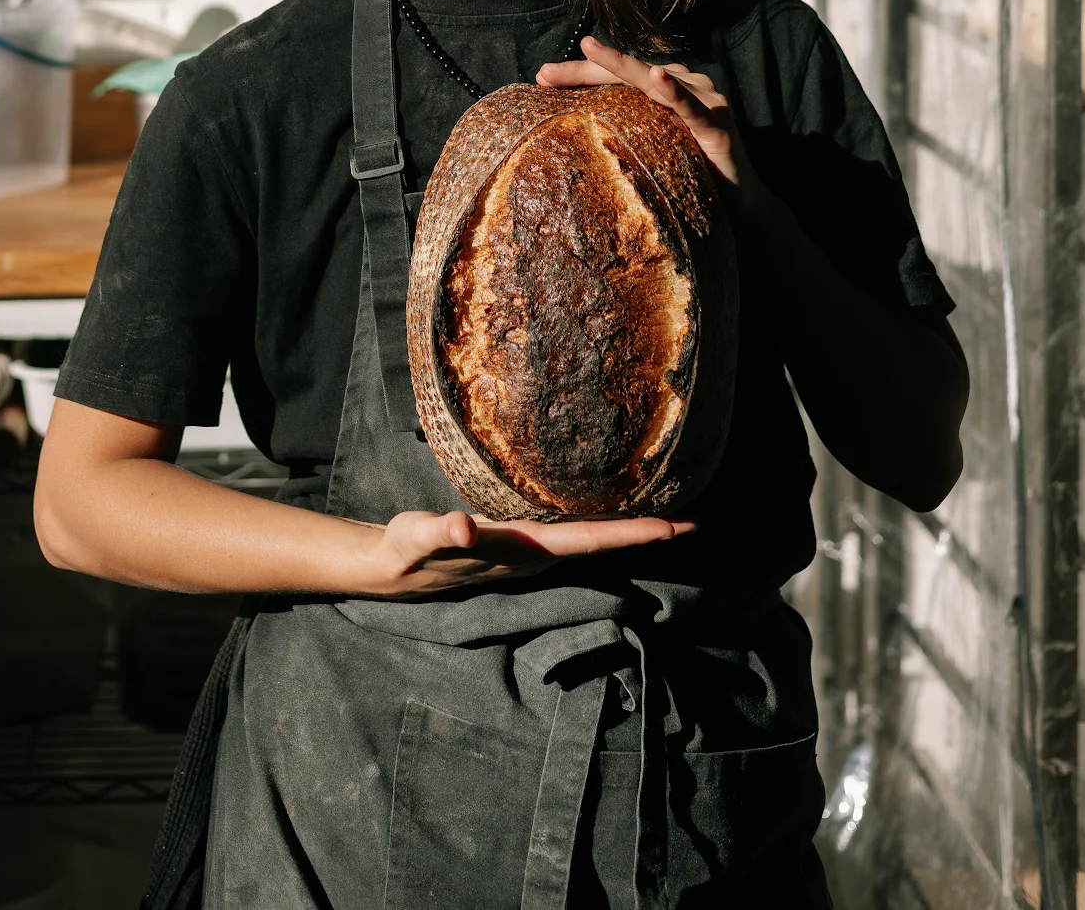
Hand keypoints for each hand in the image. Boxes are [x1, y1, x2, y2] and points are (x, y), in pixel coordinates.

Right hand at [352, 508, 694, 598]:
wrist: (389, 571)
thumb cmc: (405, 550)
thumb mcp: (415, 537)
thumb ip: (437, 532)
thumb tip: (463, 527)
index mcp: (520, 553)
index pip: (587, 544)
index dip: (630, 535)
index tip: (672, 528)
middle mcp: (533, 559)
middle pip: (601, 547)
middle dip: (646, 537)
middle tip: (694, 522)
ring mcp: (529, 556)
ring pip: (591, 545)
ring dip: (629, 534)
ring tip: (669, 518)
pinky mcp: (519, 547)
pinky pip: (573, 538)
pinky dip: (602, 528)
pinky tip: (613, 513)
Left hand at [536, 38, 760, 219]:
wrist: (742, 210)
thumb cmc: (691, 178)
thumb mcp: (650, 152)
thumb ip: (623, 136)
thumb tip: (569, 137)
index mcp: (664, 90)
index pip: (615, 78)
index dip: (579, 74)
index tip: (541, 77)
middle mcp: (686, 85)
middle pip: (628, 73)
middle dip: (586, 68)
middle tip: (545, 72)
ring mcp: (704, 101)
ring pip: (654, 80)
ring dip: (623, 64)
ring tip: (592, 49)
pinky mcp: (718, 124)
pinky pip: (691, 106)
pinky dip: (674, 91)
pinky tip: (657, 78)